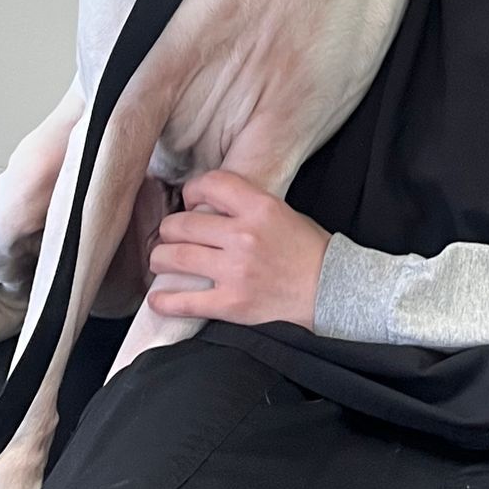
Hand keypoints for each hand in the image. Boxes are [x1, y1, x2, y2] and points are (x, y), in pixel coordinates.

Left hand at [145, 172, 328, 328]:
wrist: (331, 291)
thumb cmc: (307, 250)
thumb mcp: (282, 212)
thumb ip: (245, 206)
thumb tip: (204, 206)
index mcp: (259, 207)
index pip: (209, 184)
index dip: (191, 191)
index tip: (189, 203)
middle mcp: (244, 236)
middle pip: (182, 224)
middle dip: (169, 230)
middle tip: (170, 237)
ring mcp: (236, 271)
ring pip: (175, 258)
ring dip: (161, 259)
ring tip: (162, 261)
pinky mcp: (232, 304)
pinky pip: (185, 302)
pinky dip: (164, 302)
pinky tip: (157, 300)